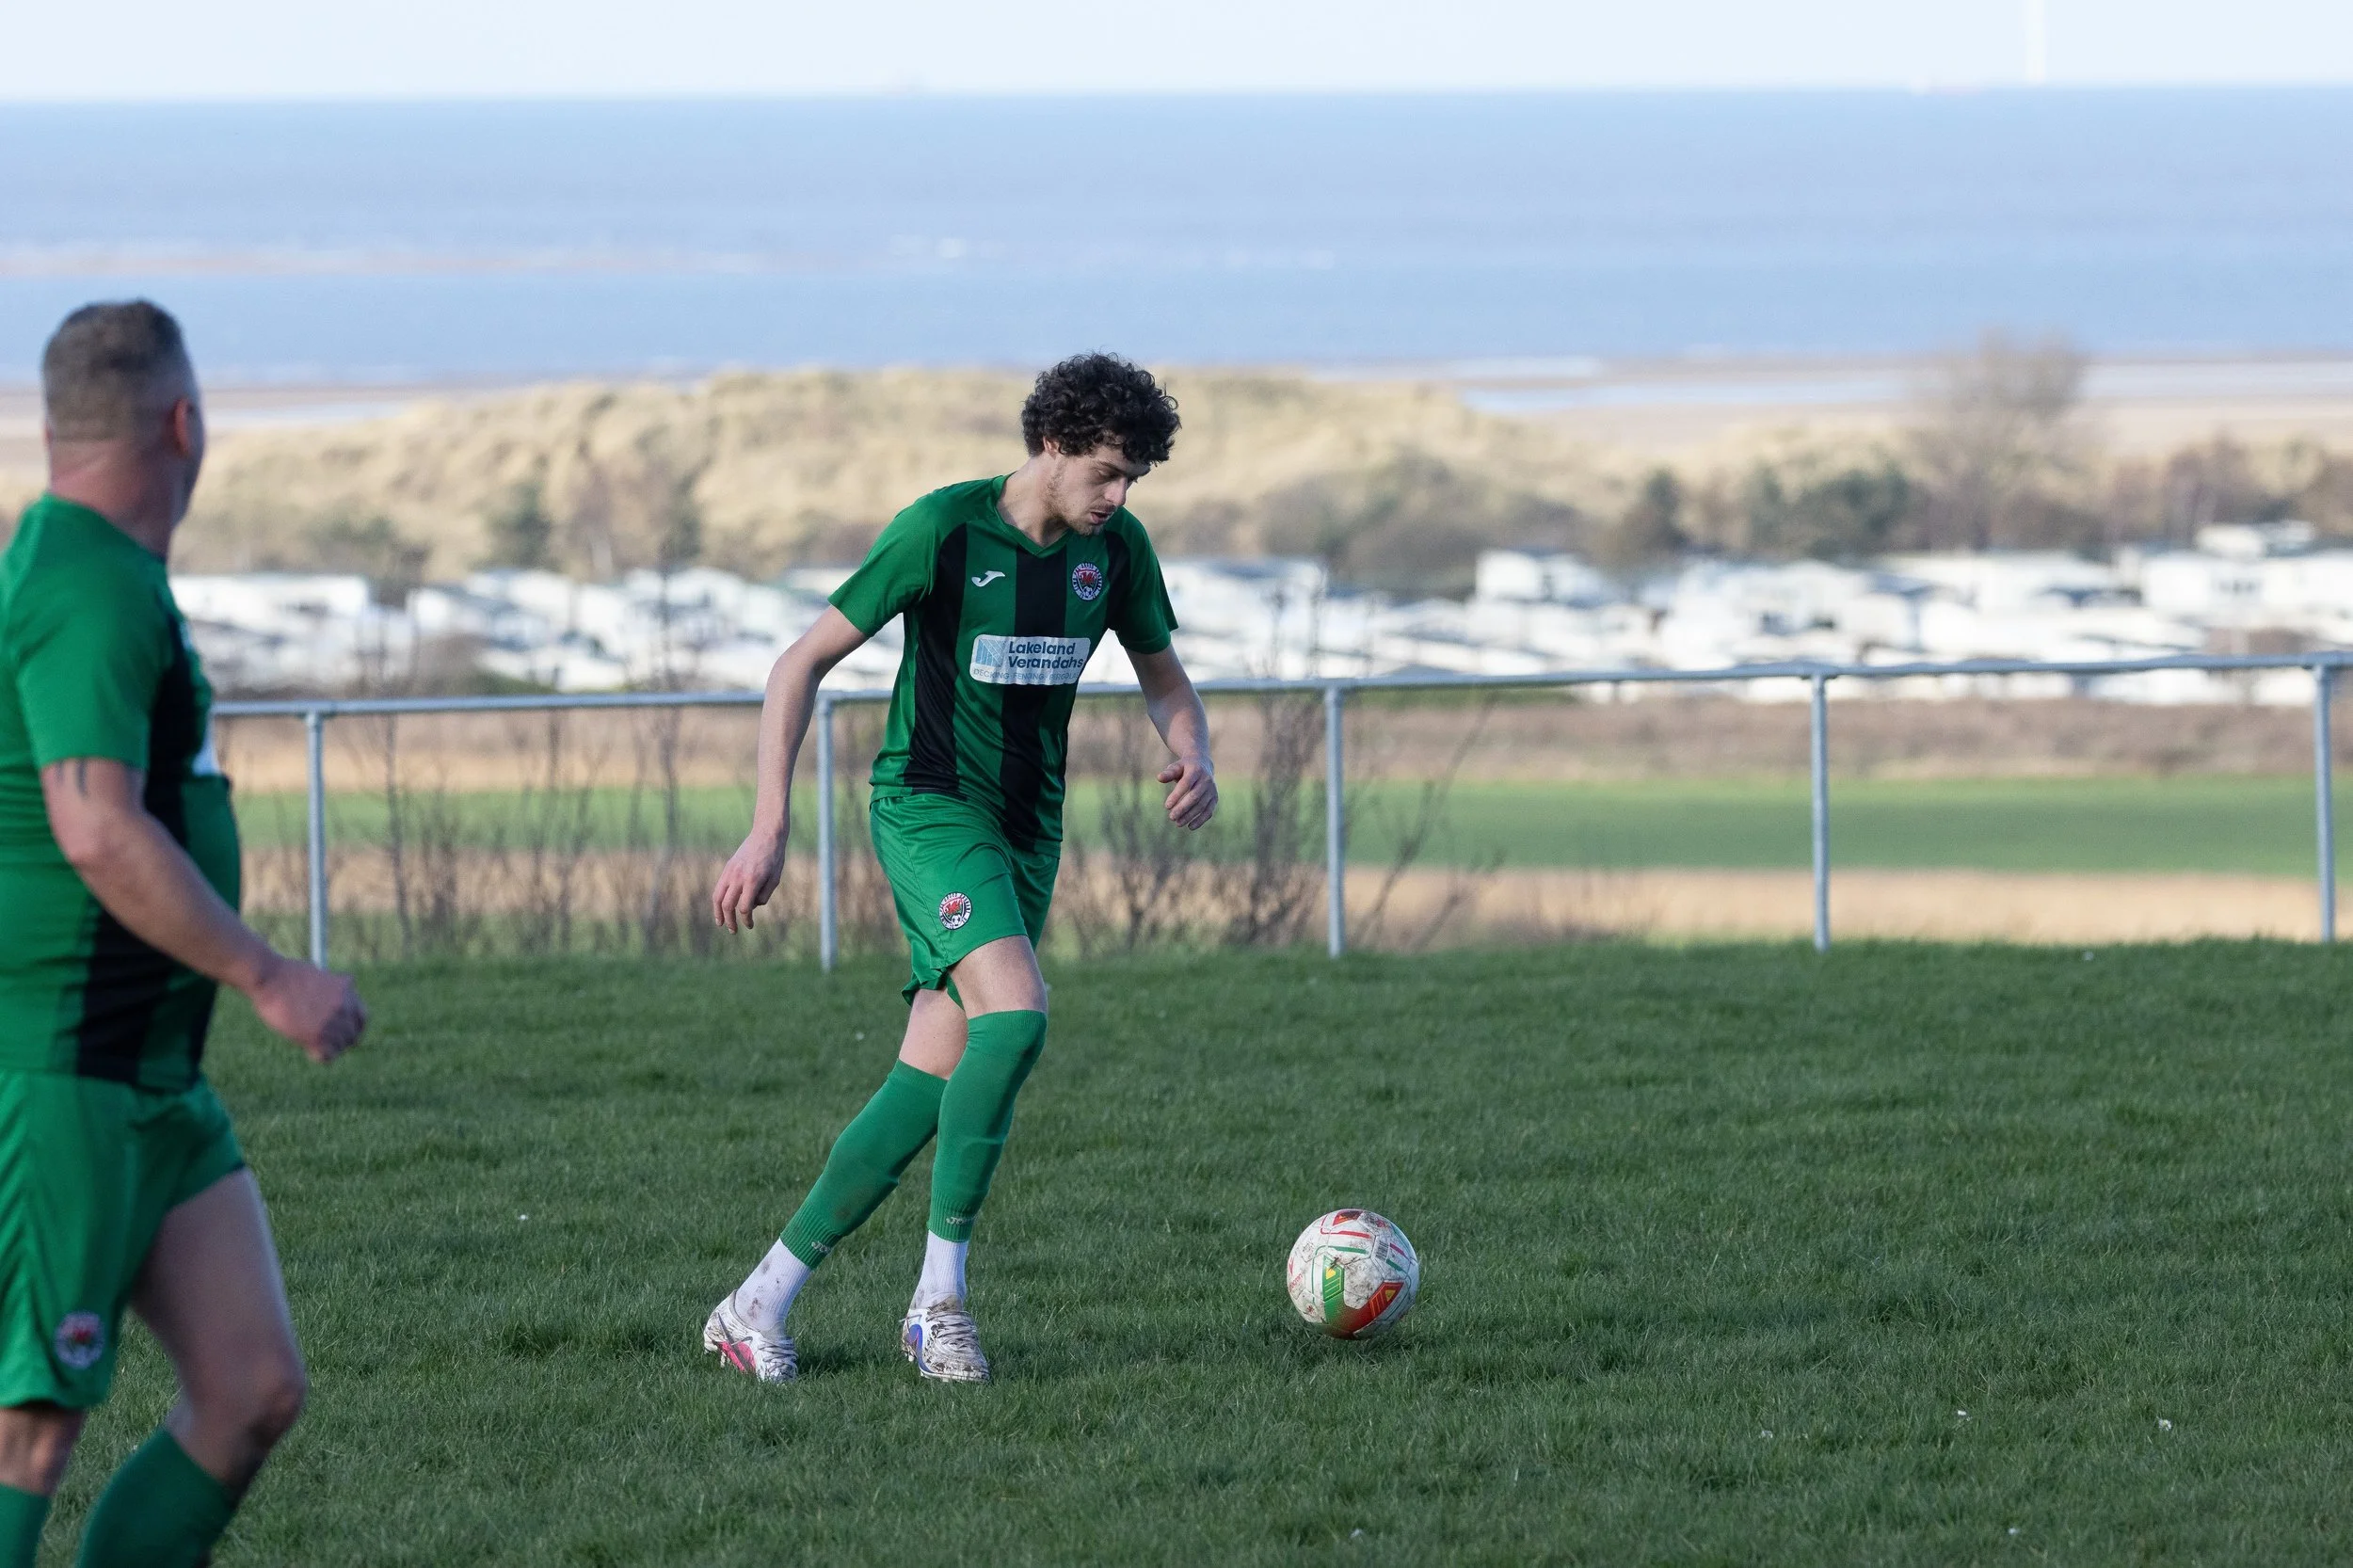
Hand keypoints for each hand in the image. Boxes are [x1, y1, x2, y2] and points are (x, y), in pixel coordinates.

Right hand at [246, 958, 366, 1063]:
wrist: (269, 977)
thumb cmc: (286, 974)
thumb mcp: (319, 976)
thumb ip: (332, 992)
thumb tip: (334, 1008)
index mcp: (347, 991)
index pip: (362, 1017)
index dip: (353, 1027)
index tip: (344, 1032)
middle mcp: (344, 1007)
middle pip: (352, 1035)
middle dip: (340, 1039)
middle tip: (325, 1041)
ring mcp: (332, 1022)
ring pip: (339, 1046)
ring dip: (327, 1047)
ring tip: (311, 1043)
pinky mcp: (316, 1037)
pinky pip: (327, 1056)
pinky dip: (320, 1056)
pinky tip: (309, 1050)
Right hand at [713, 828, 787, 931]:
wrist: (766, 835)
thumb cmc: (774, 858)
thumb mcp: (775, 879)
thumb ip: (763, 896)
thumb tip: (750, 907)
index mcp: (753, 880)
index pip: (744, 907)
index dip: (746, 919)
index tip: (749, 925)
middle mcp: (738, 877)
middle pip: (728, 905)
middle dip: (730, 921)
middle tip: (733, 931)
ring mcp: (731, 872)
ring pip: (718, 897)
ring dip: (718, 913)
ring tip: (720, 923)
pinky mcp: (728, 868)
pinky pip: (719, 887)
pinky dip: (718, 900)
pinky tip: (720, 908)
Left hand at [1159, 757, 1217, 830]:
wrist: (1203, 764)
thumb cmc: (1185, 767)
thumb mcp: (1176, 767)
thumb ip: (1169, 773)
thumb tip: (1159, 778)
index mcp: (1196, 770)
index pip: (1186, 784)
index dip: (1176, 796)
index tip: (1166, 806)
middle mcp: (1206, 780)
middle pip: (1194, 797)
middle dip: (1182, 808)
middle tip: (1171, 817)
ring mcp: (1212, 790)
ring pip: (1201, 805)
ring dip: (1190, 816)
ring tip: (1177, 823)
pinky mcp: (1215, 798)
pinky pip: (1208, 811)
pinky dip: (1200, 820)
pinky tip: (1190, 827)